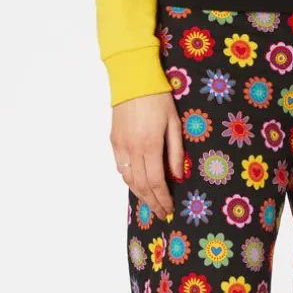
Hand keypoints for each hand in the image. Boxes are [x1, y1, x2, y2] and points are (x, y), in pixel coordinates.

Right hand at [110, 92, 184, 219]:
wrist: (133, 79)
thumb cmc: (159, 99)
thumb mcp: (174, 123)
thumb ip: (176, 152)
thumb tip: (178, 176)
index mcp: (150, 146)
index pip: (156, 182)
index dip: (163, 198)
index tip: (169, 208)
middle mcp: (133, 149)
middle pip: (142, 185)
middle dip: (152, 202)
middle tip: (161, 213)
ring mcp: (121, 146)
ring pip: (128, 179)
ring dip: (140, 195)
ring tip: (150, 203)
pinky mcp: (114, 141)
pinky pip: (120, 167)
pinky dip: (128, 180)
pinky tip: (137, 185)